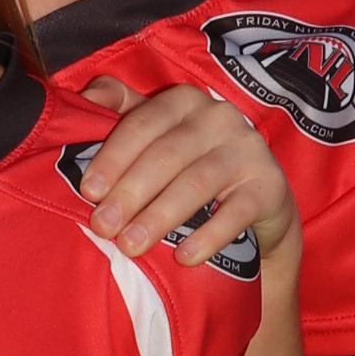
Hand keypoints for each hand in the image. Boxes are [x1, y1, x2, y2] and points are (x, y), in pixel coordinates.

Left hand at [71, 76, 298, 274]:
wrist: (258, 199)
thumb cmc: (191, 165)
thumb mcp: (158, 134)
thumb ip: (121, 111)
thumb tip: (85, 98)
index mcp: (184, 101)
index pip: (142, 124)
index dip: (113, 157)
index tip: (89, 192)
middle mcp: (218, 117)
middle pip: (166, 155)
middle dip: (130, 193)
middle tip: (103, 228)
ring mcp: (248, 150)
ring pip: (196, 183)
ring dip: (159, 216)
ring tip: (131, 246)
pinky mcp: (269, 186)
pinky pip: (236, 213)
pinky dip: (208, 237)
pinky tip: (184, 257)